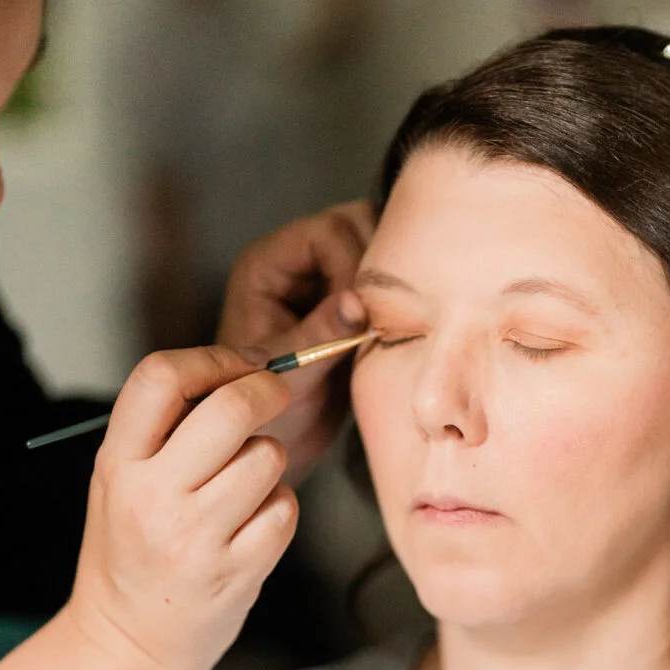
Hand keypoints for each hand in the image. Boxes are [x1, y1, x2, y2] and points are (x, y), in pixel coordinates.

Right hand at [0, 345, 299, 669]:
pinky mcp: (236, 572)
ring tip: (244, 486)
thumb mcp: (120, 484)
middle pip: (231, 408)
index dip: (211, 359)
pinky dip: (279, 510)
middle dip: (265, 391)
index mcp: (118, 465)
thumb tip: (237, 374)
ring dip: (269, 461)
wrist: (128, 645)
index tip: (236, 367)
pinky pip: (284, 510)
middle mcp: (153, 497)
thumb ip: (164, 432)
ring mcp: (196, 537)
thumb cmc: (132, 554)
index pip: (160, 377)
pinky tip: (253, 526)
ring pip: (267, 457)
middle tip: (272, 396)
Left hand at [218, 202, 373, 481]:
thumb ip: (321, 335)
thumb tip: (359, 302)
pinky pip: (388, 278)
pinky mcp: (353, 302)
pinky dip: (401, 297)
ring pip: (377, 246)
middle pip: (355, 223)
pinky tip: (399, 332)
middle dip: (379, 264)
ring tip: (394, 322)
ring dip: (394, 279)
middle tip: (387, 313)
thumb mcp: (292, 375)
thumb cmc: (267, 413)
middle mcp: (297, 264)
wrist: (279, 445)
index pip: (327, 230)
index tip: (361, 314)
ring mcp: (327, 279)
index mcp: (268, 266)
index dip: (352, 265)